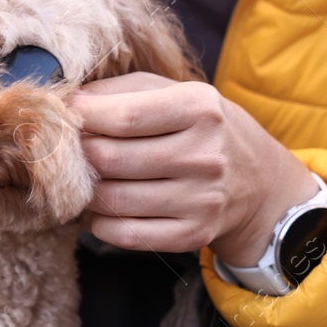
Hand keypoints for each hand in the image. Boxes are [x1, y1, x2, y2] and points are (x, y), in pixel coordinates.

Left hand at [75, 73, 316, 264]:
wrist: (257, 183)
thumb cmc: (202, 130)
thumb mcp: (176, 93)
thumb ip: (123, 91)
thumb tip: (71, 100)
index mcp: (200, 108)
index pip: (123, 116)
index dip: (83, 118)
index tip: (69, 117)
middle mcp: (205, 154)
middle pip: (111, 159)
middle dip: (80, 155)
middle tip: (74, 152)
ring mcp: (201, 199)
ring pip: (112, 200)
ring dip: (87, 191)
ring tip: (89, 180)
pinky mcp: (193, 234)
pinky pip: (125, 235)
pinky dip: (101, 224)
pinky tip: (105, 210)